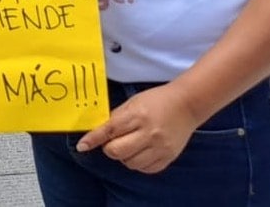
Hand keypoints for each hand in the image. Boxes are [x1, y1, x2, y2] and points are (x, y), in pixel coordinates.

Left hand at [76, 83, 201, 173]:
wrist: (186, 105)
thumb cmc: (156, 101)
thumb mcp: (133, 103)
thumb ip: (116, 118)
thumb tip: (99, 131)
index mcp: (137, 116)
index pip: (110, 130)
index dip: (94, 139)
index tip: (82, 146)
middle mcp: (149, 133)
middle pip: (117, 151)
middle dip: (110, 148)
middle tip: (114, 140)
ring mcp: (160, 147)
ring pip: (130, 163)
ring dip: (124, 156)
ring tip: (130, 144)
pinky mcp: (168, 157)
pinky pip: (145, 169)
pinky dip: (138, 162)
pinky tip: (141, 151)